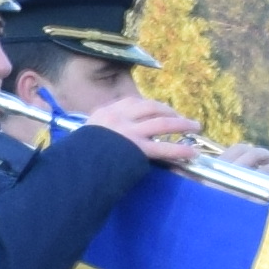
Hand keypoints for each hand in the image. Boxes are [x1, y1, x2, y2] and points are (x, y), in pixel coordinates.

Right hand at [81, 91, 201, 166]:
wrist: (74, 164)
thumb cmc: (78, 154)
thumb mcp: (86, 134)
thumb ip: (99, 129)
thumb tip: (110, 134)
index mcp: (106, 112)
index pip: (132, 103)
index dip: (148, 106)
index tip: (157, 110)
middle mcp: (120, 117)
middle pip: (151, 108)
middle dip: (169, 111)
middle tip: (179, 117)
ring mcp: (130, 132)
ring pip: (162, 123)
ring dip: (182, 124)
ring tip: (195, 126)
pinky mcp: (137, 148)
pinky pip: (163, 148)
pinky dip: (180, 150)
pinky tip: (192, 153)